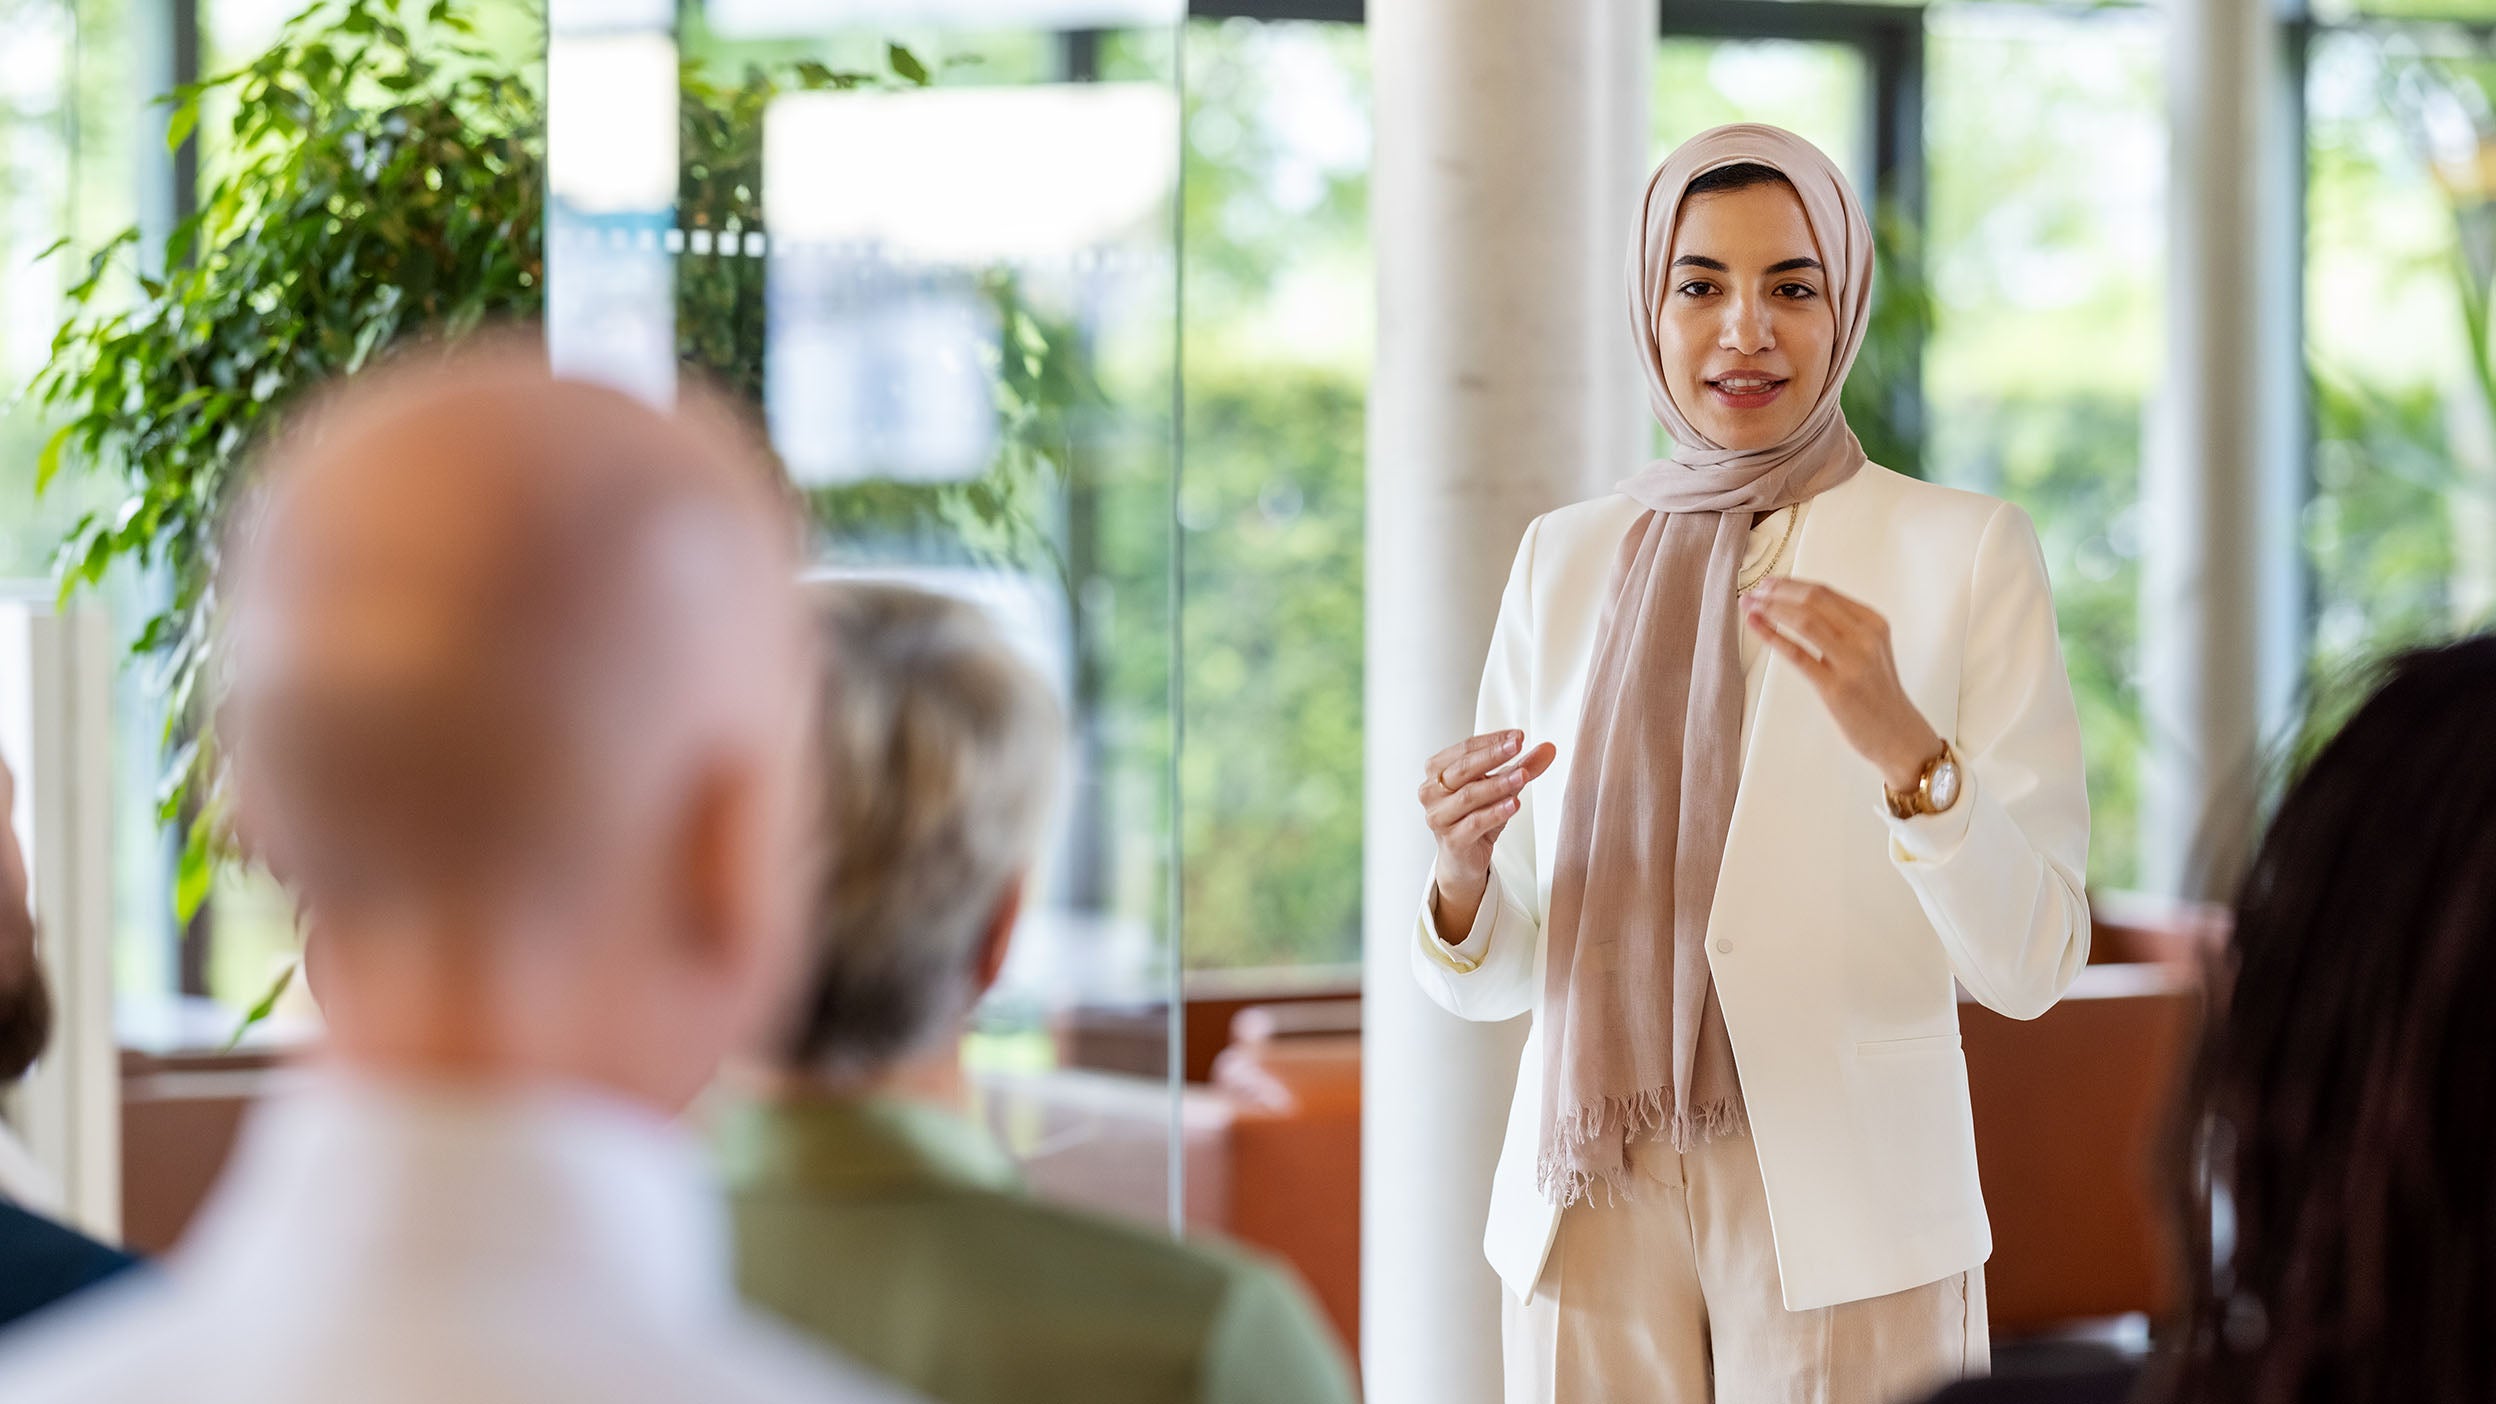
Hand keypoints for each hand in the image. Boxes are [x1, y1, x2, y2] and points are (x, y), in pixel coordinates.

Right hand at [1418, 730, 1556, 940]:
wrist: (1463, 859)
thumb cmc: (1475, 816)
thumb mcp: (1501, 788)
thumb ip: (1522, 766)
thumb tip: (1549, 748)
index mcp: (1437, 771)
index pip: (1464, 749)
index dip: (1491, 741)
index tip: (1517, 735)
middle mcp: (1431, 792)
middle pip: (1463, 768)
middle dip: (1492, 755)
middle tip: (1517, 746)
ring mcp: (1439, 817)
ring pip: (1469, 796)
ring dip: (1498, 784)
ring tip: (1522, 775)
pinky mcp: (1452, 840)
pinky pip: (1475, 823)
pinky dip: (1495, 812)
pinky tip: (1514, 804)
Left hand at [1741, 577, 1942, 793]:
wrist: (1898, 734)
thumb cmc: (1877, 694)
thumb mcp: (1869, 650)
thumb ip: (1843, 628)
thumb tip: (1796, 606)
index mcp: (1873, 623)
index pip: (1825, 592)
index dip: (1791, 584)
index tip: (1769, 583)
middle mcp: (1865, 636)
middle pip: (1813, 600)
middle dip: (1777, 591)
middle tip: (1754, 591)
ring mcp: (1852, 661)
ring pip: (1805, 620)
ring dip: (1771, 608)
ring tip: (1749, 606)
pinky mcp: (1836, 687)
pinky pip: (1798, 654)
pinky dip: (1772, 635)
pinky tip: (1756, 626)